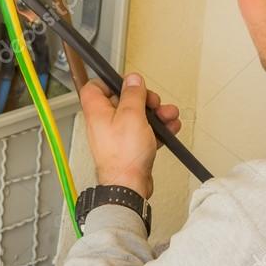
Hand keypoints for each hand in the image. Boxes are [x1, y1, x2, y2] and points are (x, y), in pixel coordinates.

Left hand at [80, 73, 180, 198]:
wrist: (129, 186)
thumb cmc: (124, 155)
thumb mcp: (132, 115)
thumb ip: (133, 94)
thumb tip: (132, 79)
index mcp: (97, 111)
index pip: (94, 88)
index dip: (110, 81)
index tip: (128, 83)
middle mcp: (104, 123)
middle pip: (122, 100)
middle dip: (144, 99)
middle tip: (154, 103)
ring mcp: (117, 136)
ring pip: (137, 116)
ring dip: (156, 114)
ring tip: (169, 115)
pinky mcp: (129, 147)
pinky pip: (144, 132)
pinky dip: (157, 129)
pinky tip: (170, 128)